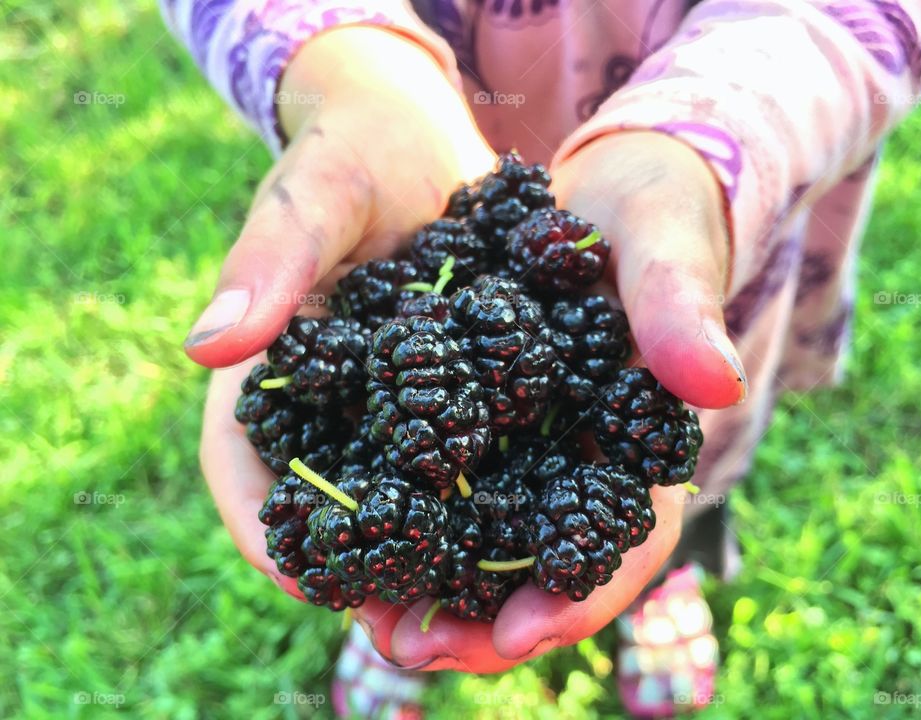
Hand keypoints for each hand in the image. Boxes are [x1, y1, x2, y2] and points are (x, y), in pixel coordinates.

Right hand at [191, 27, 491, 588]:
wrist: (426, 135)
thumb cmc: (354, 150)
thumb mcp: (317, 193)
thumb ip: (271, 260)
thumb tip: (206, 345)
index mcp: (273, 369)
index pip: (242, 463)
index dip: (265, 528)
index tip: (308, 579)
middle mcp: (331, 402)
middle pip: (328, 503)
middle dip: (364, 569)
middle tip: (409, 622)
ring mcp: (394, 405)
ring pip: (401, 497)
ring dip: (434, 553)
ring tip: (481, 600)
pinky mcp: (458, 395)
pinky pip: (470, 458)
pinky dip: (494, 495)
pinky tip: (537, 523)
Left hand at [348, 132, 745, 671]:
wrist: (605, 185)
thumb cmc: (652, 210)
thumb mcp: (666, 242)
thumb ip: (682, 302)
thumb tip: (713, 385)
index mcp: (642, 444)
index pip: (627, 543)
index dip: (579, 598)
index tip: (516, 635)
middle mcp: (584, 461)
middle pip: (541, 568)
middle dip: (480, 621)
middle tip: (405, 646)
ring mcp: (532, 444)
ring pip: (486, 542)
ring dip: (429, 586)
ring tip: (361, 613)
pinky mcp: (482, 415)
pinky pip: (443, 483)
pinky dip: (403, 516)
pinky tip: (347, 533)